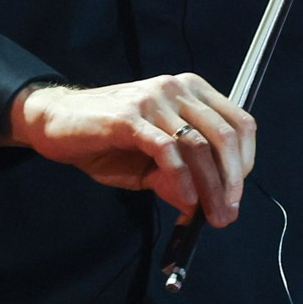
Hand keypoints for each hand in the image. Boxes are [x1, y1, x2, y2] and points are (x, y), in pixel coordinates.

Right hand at [5, 74, 255, 225]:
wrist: (57, 123)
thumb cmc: (107, 140)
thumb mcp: (150, 162)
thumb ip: (178, 177)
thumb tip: (205, 204)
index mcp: (191, 91)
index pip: (238, 123)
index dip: (245, 162)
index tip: (235, 195)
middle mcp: (177, 88)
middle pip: (225, 135)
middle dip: (232, 181)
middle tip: (226, 215)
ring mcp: (154, 99)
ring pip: (199, 145)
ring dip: (210, 187)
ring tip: (208, 215)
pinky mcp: (130, 116)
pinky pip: (167, 150)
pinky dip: (181, 179)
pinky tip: (184, 199)